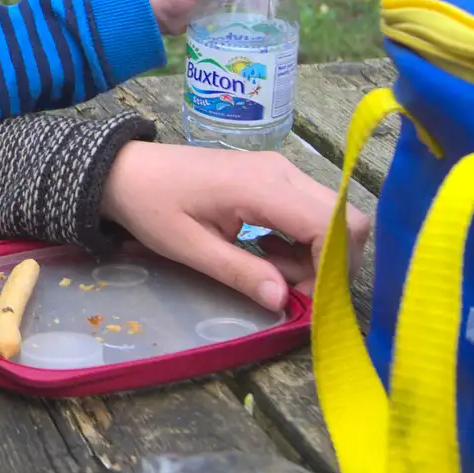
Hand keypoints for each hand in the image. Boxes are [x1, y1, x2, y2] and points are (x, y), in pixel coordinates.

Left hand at [99, 141, 370, 311]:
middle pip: (346, 220)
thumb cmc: (151, 206)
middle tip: (288, 291)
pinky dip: (301, 242)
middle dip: (330, 264)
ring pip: (332, 217)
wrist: (126, 171)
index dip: (333, 269)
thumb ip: (239, 273)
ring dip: (314, 256)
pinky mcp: (273, 178)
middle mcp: (282, 172)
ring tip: (268, 273)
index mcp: (262, 186)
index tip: (307, 301)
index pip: (335, 225)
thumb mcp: (189, 248)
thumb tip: (284, 301)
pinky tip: (265, 254)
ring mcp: (280, 171)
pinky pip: (310, 212)